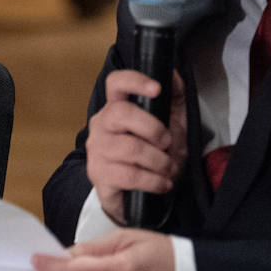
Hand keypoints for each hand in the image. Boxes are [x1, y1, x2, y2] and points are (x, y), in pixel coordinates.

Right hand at [86, 70, 187, 222]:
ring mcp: (97, 149)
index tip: (156, 89)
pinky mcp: (99, 174)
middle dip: (154, 129)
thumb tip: (174, 74)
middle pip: (122, 113)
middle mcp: (102, 125)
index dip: (134, 81)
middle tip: (167, 142)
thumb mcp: (169, 126)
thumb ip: (173, 100)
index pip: (116, 83)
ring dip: (159, 161)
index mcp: (117, 108)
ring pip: (131, 148)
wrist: (135, 196)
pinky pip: (130, 175)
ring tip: (167, 168)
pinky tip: (162, 183)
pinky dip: (154, 181)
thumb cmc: (150, 156)